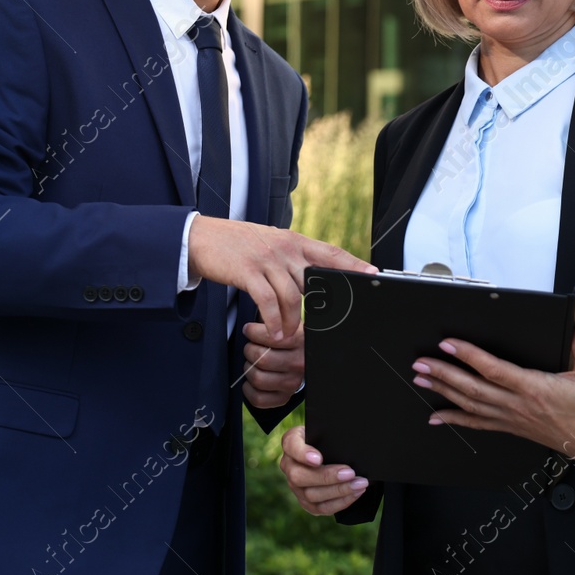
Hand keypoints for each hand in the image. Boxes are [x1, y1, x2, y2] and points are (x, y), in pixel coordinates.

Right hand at [186, 217, 372, 341]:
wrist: (201, 238)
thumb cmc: (237, 245)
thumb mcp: (269, 244)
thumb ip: (291, 259)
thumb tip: (313, 280)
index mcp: (293, 240)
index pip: (330, 252)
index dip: (353, 264)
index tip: (373, 274)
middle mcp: (284, 248)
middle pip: (315, 280)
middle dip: (324, 305)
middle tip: (329, 325)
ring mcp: (266, 259)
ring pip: (292, 296)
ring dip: (292, 321)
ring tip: (286, 336)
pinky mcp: (248, 271)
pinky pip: (268, 301)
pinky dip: (273, 321)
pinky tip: (273, 332)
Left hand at [241, 322, 302, 408]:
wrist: (305, 360)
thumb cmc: (288, 338)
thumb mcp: (287, 323)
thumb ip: (275, 315)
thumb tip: (259, 302)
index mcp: (300, 342)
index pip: (270, 337)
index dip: (253, 332)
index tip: (249, 330)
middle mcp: (299, 364)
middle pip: (261, 359)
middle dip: (249, 350)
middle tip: (251, 347)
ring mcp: (292, 383)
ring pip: (258, 378)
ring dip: (248, 369)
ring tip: (252, 363)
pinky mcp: (284, 398)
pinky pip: (258, 398)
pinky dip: (248, 389)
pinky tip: (251, 381)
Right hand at [278, 425, 368, 515]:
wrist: (326, 453)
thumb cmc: (327, 440)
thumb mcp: (326, 431)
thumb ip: (330, 435)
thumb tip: (347, 446)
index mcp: (290, 443)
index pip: (291, 445)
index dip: (303, 454)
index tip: (318, 459)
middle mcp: (288, 466)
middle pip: (299, 476)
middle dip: (327, 477)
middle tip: (350, 473)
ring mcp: (295, 487)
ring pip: (311, 495)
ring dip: (339, 491)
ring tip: (359, 484)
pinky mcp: (306, 502)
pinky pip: (321, 508)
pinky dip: (340, 502)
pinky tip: (355, 493)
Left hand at [411, 321, 574, 464]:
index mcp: (534, 388)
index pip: (494, 370)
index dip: (469, 356)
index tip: (448, 343)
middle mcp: (518, 405)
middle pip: (473, 388)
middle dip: (443, 373)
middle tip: (420, 362)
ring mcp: (512, 419)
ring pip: (470, 405)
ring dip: (443, 391)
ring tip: (421, 379)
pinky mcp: (511, 427)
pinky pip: (478, 424)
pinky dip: (455, 419)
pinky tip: (437, 416)